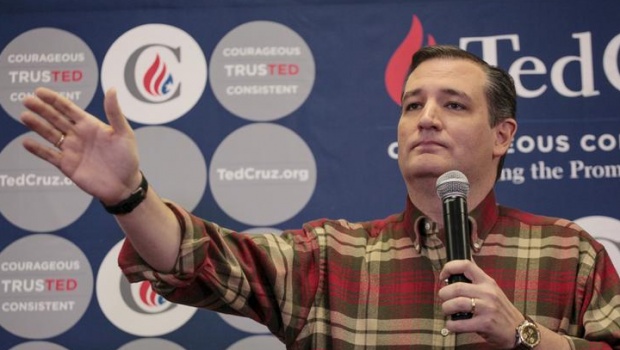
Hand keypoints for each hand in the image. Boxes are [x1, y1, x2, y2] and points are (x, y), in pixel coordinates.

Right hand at [20, 87, 140, 203]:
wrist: (125, 186)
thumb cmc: (128, 159)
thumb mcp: (124, 134)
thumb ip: (115, 113)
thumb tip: (112, 89)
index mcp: (90, 125)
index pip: (68, 109)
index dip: (54, 99)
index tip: (39, 91)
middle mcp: (78, 135)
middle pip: (56, 119)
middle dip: (42, 109)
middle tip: (27, 100)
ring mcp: (72, 150)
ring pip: (50, 135)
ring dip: (37, 126)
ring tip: (24, 116)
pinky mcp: (67, 165)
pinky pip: (50, 155)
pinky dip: (38, 150)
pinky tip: (26, 142)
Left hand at [438, 260, 523, 347]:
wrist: (519, 329)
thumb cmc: (501, 311)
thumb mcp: (492, 291)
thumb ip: (475, 283)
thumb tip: (453, 276)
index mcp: (487, 282)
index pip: (466, 265)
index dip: (449, 267)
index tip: (443, 276)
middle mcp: (487, 292)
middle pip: (456, 287)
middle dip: (443, 294)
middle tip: (443, 299)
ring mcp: (487, 308)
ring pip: (456, 303)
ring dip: (446, 308)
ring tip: (447, 311)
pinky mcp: (485, 323)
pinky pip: (460, 323)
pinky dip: (451, 325)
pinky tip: (452, 325)